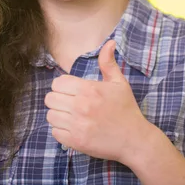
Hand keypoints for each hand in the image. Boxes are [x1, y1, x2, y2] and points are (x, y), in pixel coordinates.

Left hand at [44, 40, 149, 161]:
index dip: (62, 86)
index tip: (71, 91)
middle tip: (69, 103)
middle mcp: (80, 107)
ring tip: (70, 115)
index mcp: (89, 90)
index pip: (58, 83)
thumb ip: (108, 62)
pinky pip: (55, 132)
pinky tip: (72, 127)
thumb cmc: (126, 109)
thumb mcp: (119, 83)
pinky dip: (61, 130)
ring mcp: (77, 125)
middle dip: (58, 99)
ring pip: (50, 115)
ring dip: (58, 115)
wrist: (134, 139)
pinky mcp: (76, 142)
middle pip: (50, 98)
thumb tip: (110, 42)